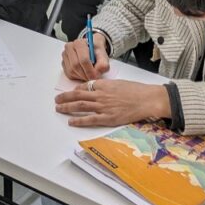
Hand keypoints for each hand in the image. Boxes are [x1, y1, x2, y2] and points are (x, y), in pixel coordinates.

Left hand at [55, 78, 169, 127]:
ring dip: (67, 107)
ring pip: (80, 106)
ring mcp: (103, 107)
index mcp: (103, 84)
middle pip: (78, 95)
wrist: (147, 99)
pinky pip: (90, 120)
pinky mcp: (108, 118)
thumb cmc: (136, 90)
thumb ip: (106, 86)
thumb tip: (97, 88)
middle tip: (57, 99)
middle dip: (65, 97)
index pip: (84, 86)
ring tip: (58, 108)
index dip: (75, 90)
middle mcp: (100, 95)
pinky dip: (78, 120)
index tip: (71, 93)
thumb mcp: (119, 83)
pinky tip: (71, 121)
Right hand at [62, 36, 109, 80]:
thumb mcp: (103, 56)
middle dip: (85, 75)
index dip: (90, 70)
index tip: (95, 76)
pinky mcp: (63, 63)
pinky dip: (77, 77)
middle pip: (76, 66)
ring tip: (89, 75)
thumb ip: (103, 63)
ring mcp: (65, 55)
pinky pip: (68, 74)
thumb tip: (99, 71)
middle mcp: (70, 47)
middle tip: (92, 78)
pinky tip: (83, 73)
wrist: (92, 49)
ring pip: (71, 71)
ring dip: (81, 76)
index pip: (83, 59)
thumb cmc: (96, 52)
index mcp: (79, 43)